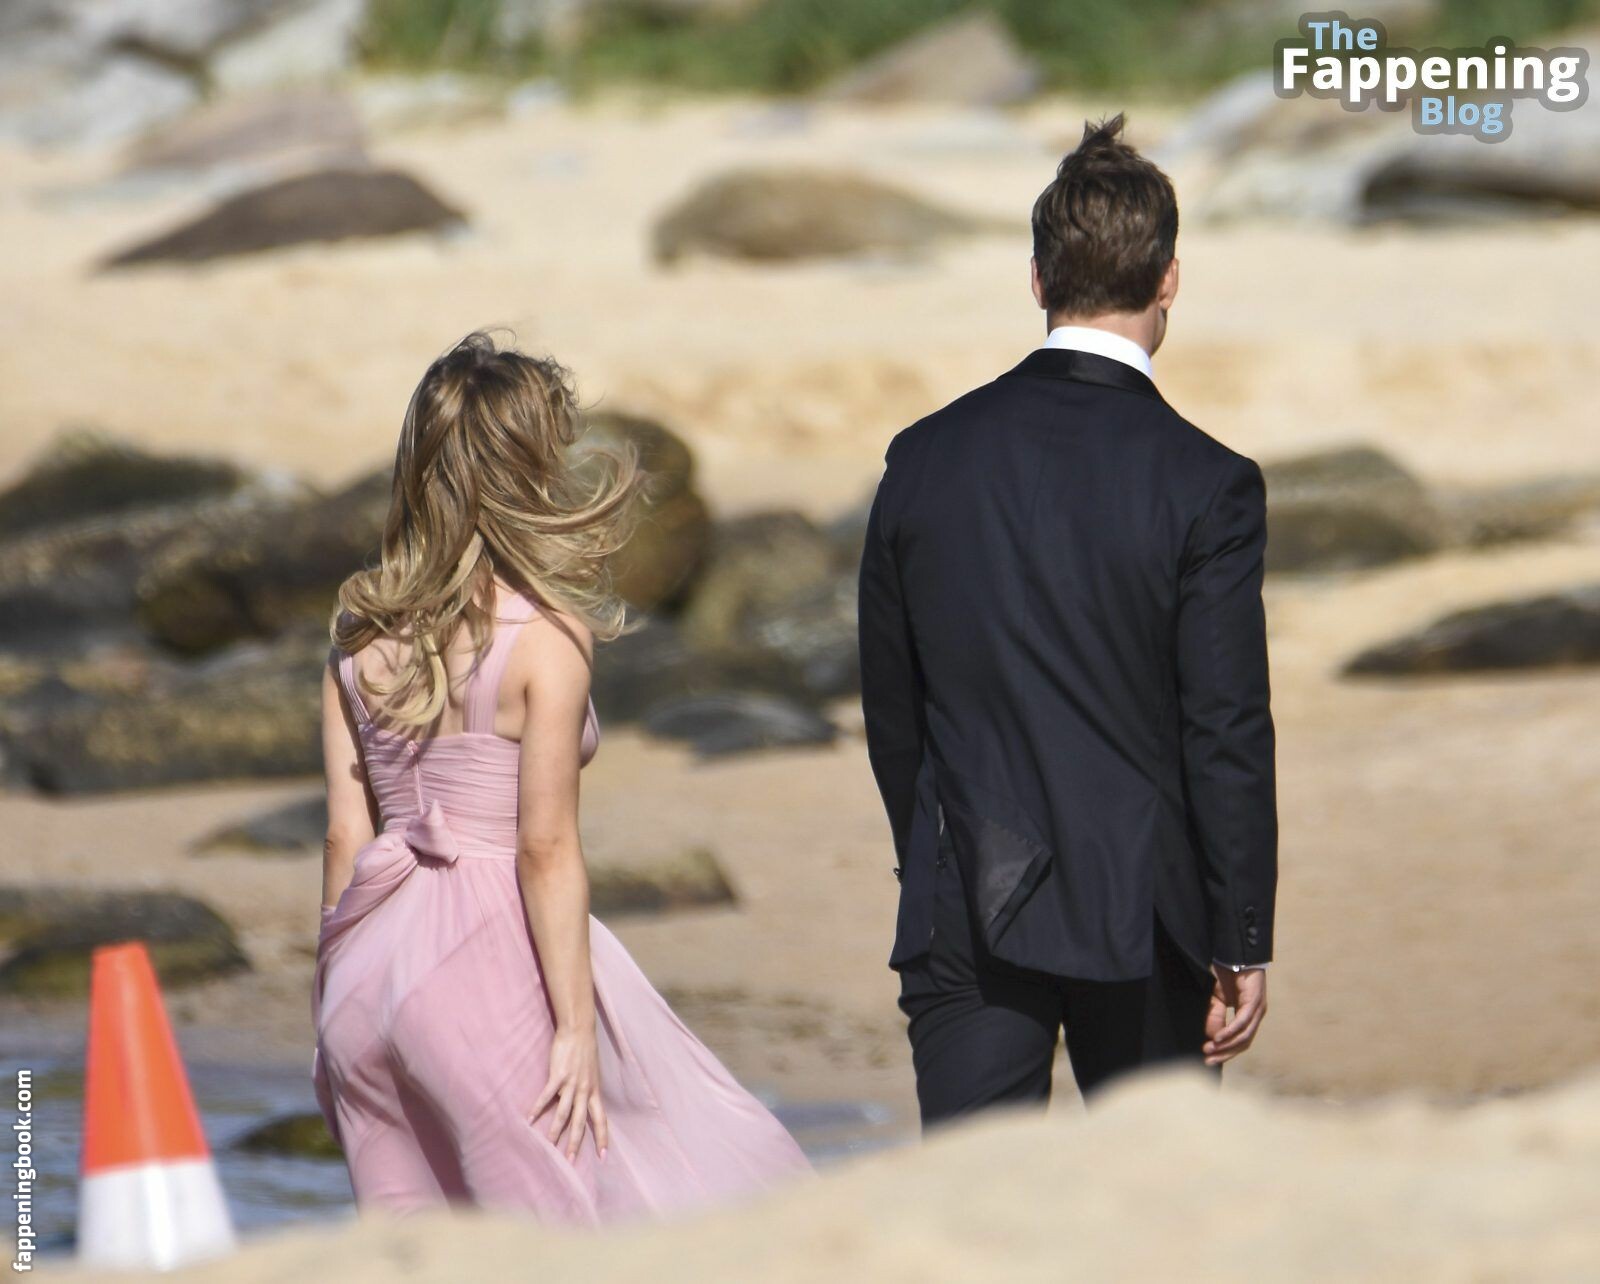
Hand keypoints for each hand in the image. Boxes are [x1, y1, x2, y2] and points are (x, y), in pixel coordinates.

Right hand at [530, 1025, 608, 1162]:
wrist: (579, 1030)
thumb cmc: (585, 1051)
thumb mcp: (592, 1074)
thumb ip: (587, 1091)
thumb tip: (579, 1105)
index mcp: (595, 1091)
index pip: (601, 1119)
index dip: (602, 1138)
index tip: (603, 1156)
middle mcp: (585, 1090)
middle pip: (580, 1122)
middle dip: (575, 1142)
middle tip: (570, 1161)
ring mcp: (571, 1083)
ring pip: (564, 1112)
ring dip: (555, 1130)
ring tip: (549, 1145)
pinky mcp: (558, 1075)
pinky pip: (546, 1096)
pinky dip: (538, 1108)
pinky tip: (530, 1119)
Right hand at [1204, 966, 1266, 1065]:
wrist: (1234, 953)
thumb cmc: (1227, 974)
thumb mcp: (1216, 998)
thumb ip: (1216, 1016)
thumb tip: (1213, 1037)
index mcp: (1248, 1016)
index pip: (1240, 1041)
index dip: (1225, 1051)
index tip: (1208, 1057)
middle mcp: (1256, 1016)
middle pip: (1243, 1043)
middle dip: (1225, 1053)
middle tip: (1208, 1060)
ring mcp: (1257, 1009)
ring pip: (1245, 1035)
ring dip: (1227, 1045)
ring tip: (1211, 1049)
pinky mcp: (1255, 1002)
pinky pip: (1243, 1021)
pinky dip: (1231, 1031)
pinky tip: (1218, 1037)